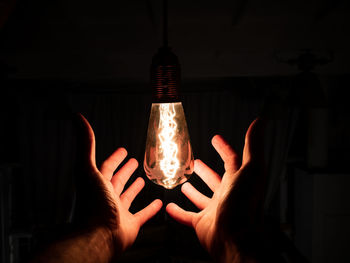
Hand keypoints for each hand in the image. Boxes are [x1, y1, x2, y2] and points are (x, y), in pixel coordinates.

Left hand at [74, 113, 162, 253]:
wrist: (99, 234)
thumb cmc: (94, 203)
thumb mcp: (88, 168)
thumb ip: (85, 144)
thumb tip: (77, 118)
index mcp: (98, 184)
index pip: (106, 168)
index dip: (114, 158)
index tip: (122, 151)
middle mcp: (107, 197)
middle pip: (117, 181)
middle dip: (125, 171)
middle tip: (135, 162)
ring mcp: (119, 211)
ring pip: (128, 197)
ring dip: (135, 188)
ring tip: (144, 179)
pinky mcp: (130, 224)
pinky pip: (142, 214)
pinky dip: (150, 209)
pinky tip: (158, 202)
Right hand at [166, 119, 265, 261]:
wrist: (235, 237)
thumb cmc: (244, 203)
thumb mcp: (251, 168)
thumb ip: (254, 145)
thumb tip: (260, 122)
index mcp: (237, 181)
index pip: (231, 160)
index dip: (224, 148)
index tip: (216, 139)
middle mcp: (227, 195)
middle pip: (215, 179)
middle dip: (205, 170)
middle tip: (195, 161)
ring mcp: (214, 210)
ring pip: (201, 198)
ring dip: (193, 190)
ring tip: (183, 182)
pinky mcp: (202, 223)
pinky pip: (187, 216)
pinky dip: (178, 212)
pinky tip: (169, 206)